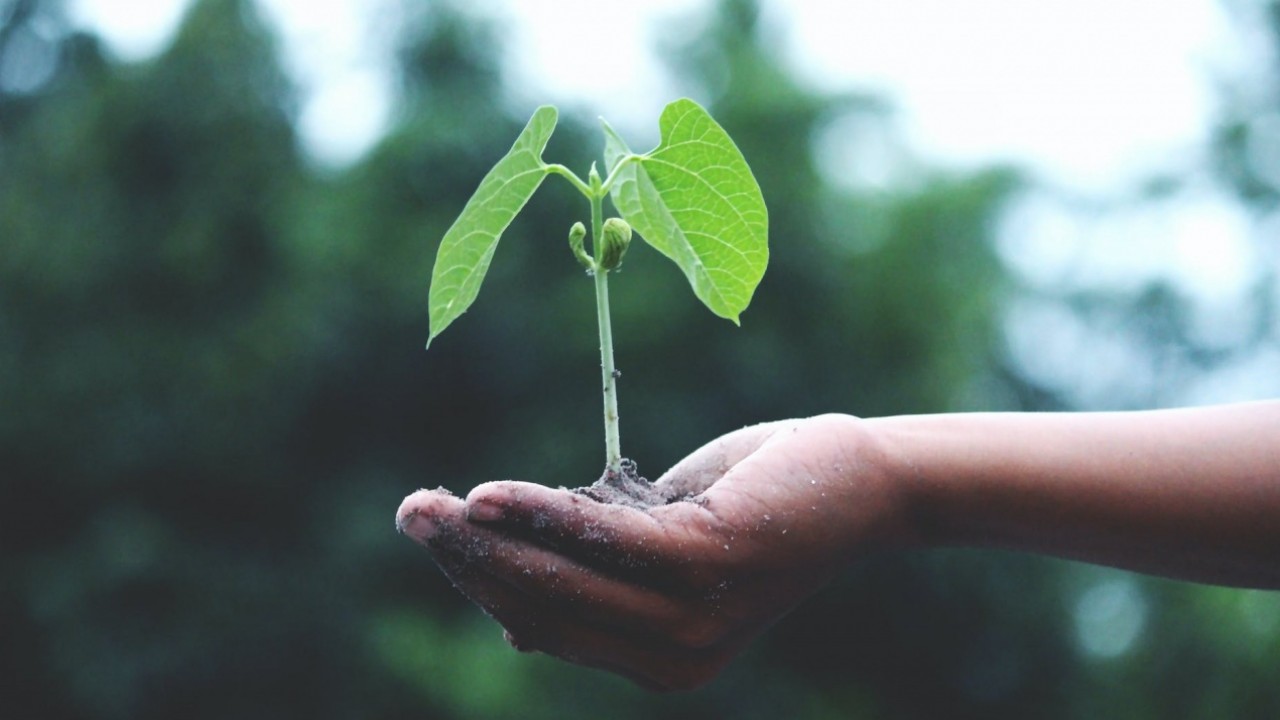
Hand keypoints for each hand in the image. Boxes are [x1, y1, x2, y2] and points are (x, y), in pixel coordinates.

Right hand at [396, 414, 913, 690]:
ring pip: (563, 579)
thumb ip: (599, 577)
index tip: (437, 536)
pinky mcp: (708, 564)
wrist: (860, 481)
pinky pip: (603, 540)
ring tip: (430, 506)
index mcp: (660, 660)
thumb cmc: (756, 504)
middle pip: (544, 607)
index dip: (484, 583)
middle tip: (410, 514)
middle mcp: (674, 658)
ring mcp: (693, 618)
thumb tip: (513, 621)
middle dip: (468, 562)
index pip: (548, 625)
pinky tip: (490, 495)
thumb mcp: (664, 545)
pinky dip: (542, 514)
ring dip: (487, 540)